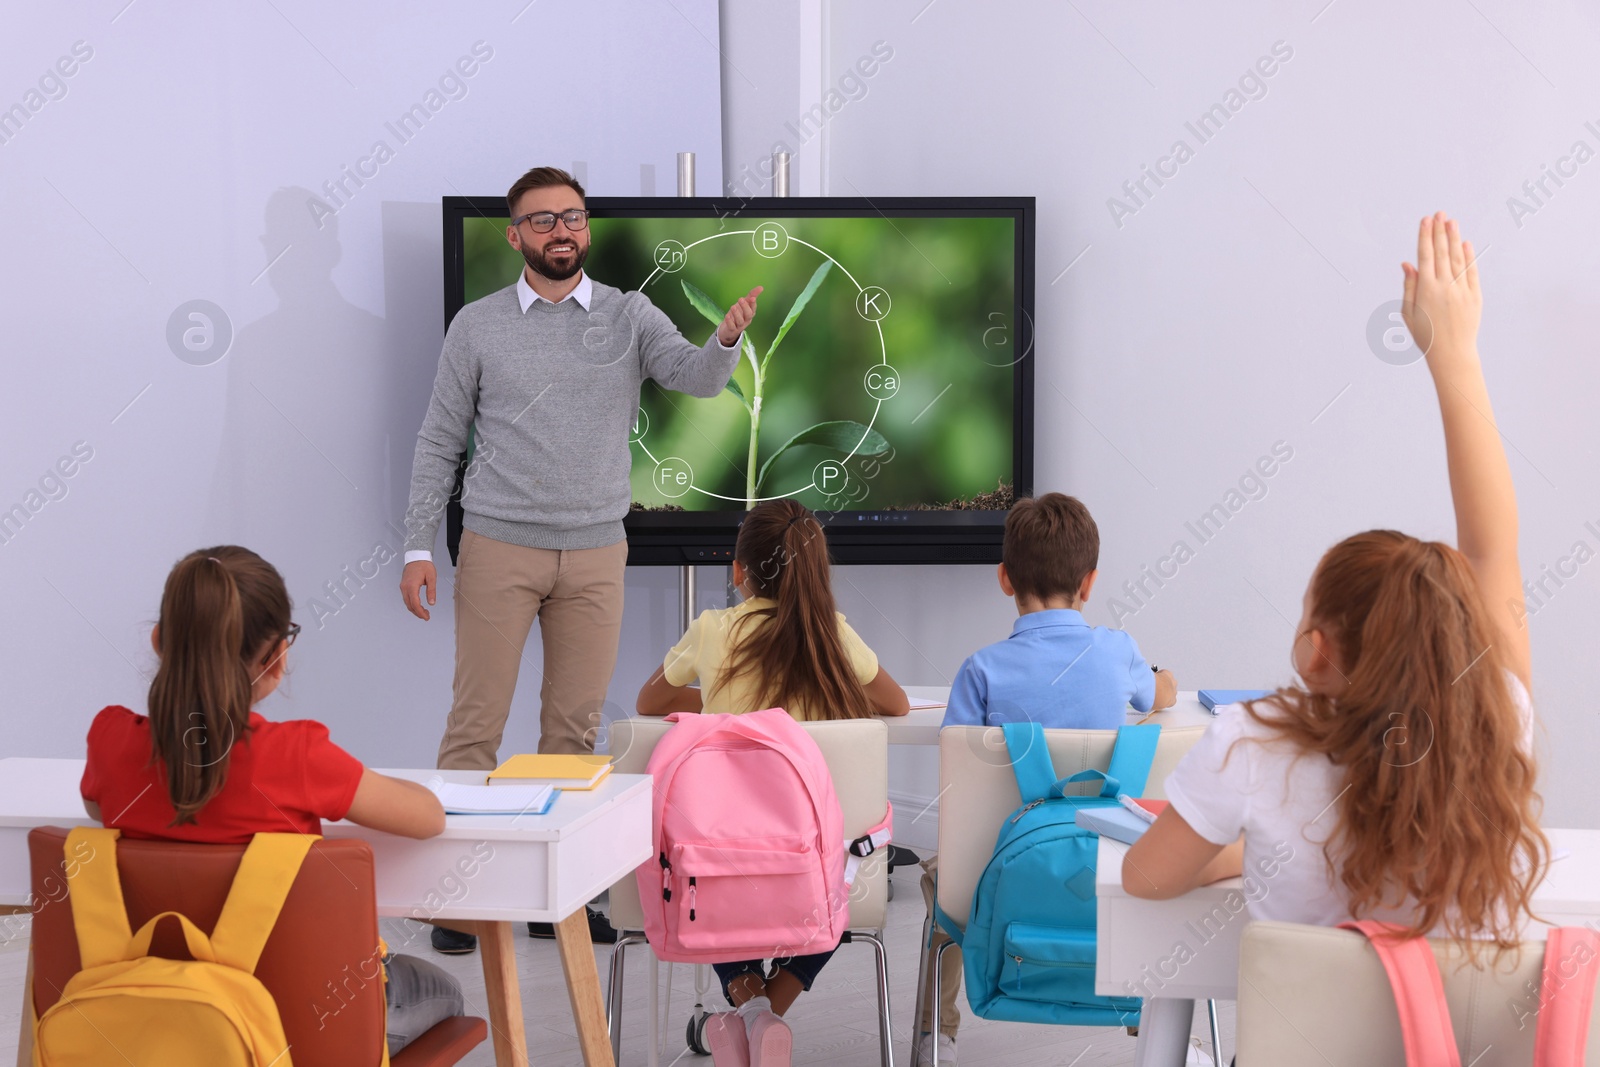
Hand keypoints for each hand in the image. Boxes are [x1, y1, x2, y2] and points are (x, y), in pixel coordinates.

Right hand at [401, 560, 436, 620]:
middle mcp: (405, 587)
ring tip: (424, 612)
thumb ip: (431, 591)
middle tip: (426, 616)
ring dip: (414, 609)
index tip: (426, 617)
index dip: (420, 612)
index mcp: (412, 586)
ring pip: (407, 603)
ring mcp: (403, 587)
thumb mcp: (431, 577)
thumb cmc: (424, 565)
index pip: (415, 604)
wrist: (416, 556)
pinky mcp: (403, 586)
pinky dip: (412, 604)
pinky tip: (418, 605)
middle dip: (418, 613)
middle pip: (409, 605)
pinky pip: (406, 598)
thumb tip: (432, 603)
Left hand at [717, 286, 762, 346]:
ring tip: (733, 306)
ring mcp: (739, 326)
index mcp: (750, 313)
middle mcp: (746, 320)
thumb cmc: (739, 314)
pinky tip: (727, 315)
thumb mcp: (744, 304)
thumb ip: (752, 295)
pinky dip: (730, 322)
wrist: (729, 329)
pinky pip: (732, 326)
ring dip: (737, 314)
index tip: (752, 297)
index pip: (753, 308)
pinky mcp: (732, 330)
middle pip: (748, 315)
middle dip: (745, 307)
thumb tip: (761, 287)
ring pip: (740, 321)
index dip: (753, 303)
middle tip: (740, 299)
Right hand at [1402, 212, 1481, 369]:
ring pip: (1458, 258)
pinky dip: (1469, 256)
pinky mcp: (1475, 296)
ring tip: (1452, 222)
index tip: (1425, 221)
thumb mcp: (1408, 313)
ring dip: (1454, 238)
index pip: (1426, 256)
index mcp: (1426, 290)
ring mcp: (1462, 290)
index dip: (1425, 237)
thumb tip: (1409, 263)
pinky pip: (1472, 272)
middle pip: (1442, 252)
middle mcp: (1445, 286)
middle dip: (1440, 231)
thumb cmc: (1425, 336)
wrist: (1451, 354)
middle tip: (1440, 214)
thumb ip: (1409, 286)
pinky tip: (1465, 243)